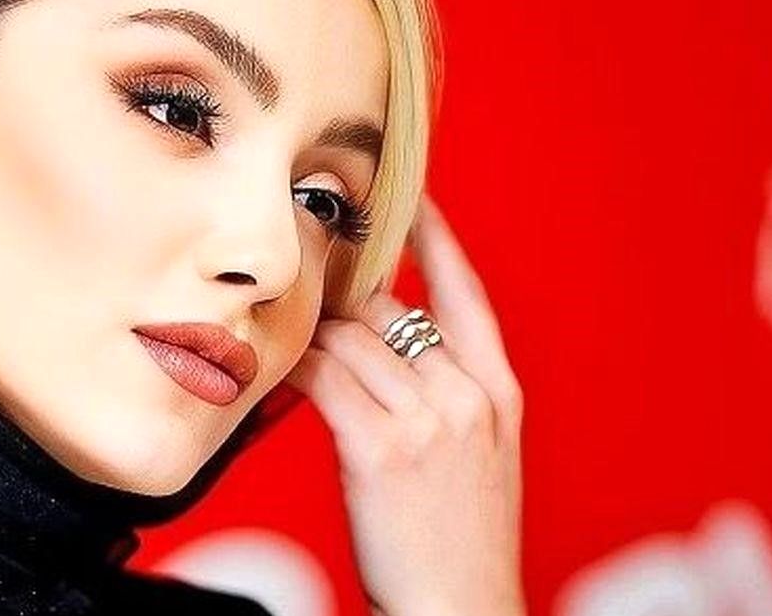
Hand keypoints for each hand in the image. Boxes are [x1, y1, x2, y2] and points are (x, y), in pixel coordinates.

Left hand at [284, 193, 525, 615]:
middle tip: (301, 274)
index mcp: (497, 390)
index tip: (410, 197)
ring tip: (280, 326)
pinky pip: (322, 377)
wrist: (461, 609)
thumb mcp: (478, 453)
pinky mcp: (380, 447)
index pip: (464, 292)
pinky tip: (274, 365)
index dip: (435, 238)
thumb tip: (374, 342)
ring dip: (308, 331)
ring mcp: (427, 418)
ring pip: (349, 336)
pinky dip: (293, 366)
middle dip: (340, 292)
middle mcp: (466, 393)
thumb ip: (443, 393)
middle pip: (388, 307)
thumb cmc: (458, 539)